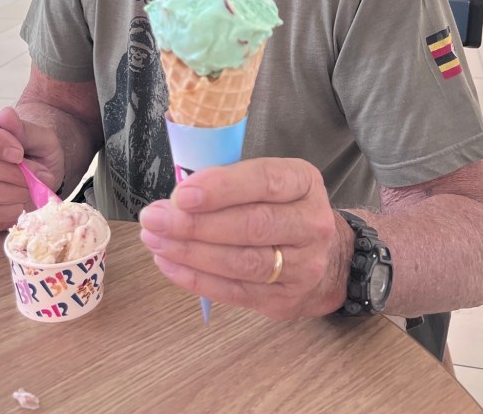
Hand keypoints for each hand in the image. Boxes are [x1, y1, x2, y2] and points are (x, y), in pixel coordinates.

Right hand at [0, 106, 64, 230]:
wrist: (40, 168)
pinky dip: (10, 210)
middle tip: (38, 174)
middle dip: (13, 172)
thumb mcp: (41, 135)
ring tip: (33, 187)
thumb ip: (24, 128)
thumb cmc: (36, 147)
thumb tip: (6, 115)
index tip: (19, 153)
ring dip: (14, 192)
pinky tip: (21, 201)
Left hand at [139, 158, 350, 320]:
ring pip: (241, 261)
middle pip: (251, 225)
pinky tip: (169, 264)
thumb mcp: (268, 181)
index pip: (264, 181)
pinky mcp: (285, 300)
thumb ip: (229, 182)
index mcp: (304, 182)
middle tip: (155, 219)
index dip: (221, 188)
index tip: (181, 194)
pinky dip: (196, 279)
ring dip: (190, 252)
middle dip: (195, 224)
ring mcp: (303, 266)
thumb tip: (177, 195)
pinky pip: (235, 292)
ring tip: (155, 240)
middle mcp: (310, 223)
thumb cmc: (281, 209)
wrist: (328, 258)